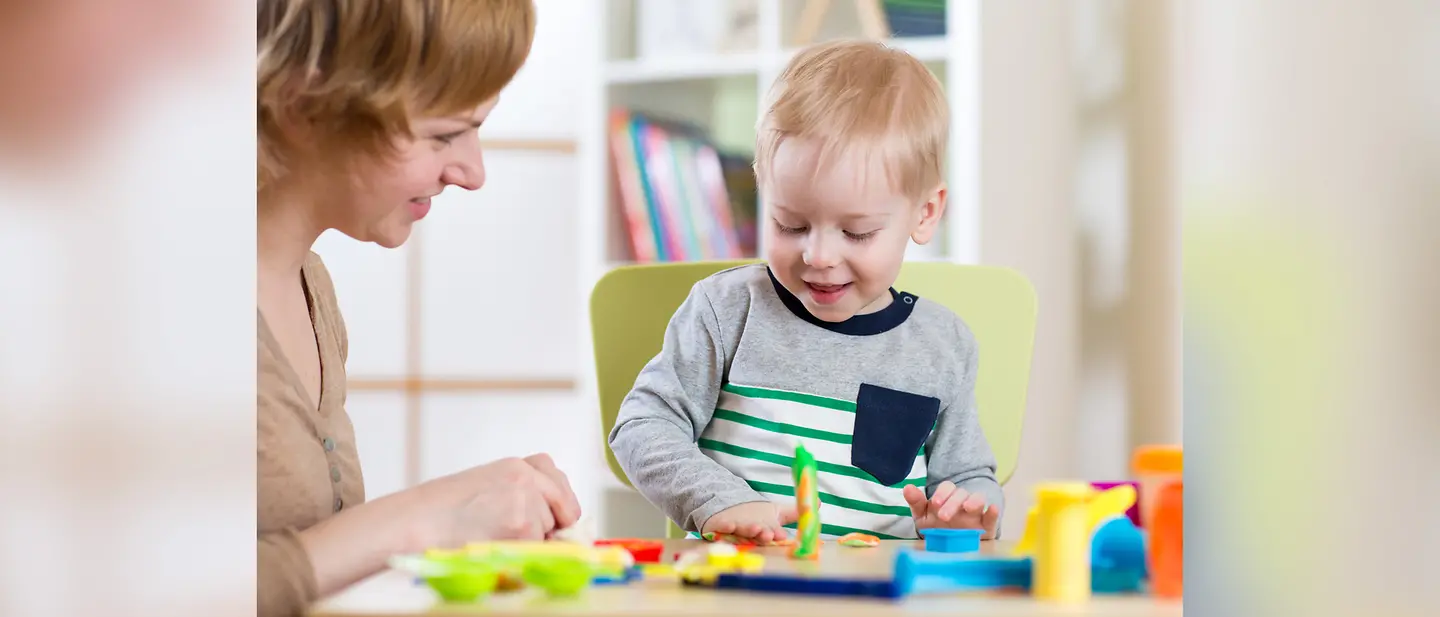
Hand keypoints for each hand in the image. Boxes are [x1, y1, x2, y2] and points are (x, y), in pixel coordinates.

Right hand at [418, 453, 582, 548]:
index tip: (560, 514)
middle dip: (555, 523)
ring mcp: (525, 499)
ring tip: (494, 535)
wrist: (418, 521)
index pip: (555, 476)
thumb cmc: (445, 510)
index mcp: (515, 465)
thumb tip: (558, 524)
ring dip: (532, 539)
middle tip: (529, 534)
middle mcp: (524, 476)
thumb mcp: (487, 487)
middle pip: (562, 505)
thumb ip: (521, 493)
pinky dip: (522, 552)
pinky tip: (494, 544)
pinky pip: (538, 546)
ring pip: (549, 529)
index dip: (560, 499)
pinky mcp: (522, 524)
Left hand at [701, 501, 797, 544]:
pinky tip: (728, 525)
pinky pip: (722, 528)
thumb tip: (818, 502)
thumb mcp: (777, 512)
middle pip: (758, 537)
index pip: (774, 534)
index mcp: (767, 533)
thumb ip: (795, 511)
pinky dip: (726, 527)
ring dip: (750, 531)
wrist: (732, 511)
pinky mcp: (721, 528)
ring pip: (743, 533)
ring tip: (756, 528)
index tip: (781, 535)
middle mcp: (752, 535)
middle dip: (764, 536)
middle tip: (768, 534)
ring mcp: (736, 532)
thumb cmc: (758, 516)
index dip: (777, 534)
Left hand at [904, 482, 999, 538]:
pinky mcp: (986, 527)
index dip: (942, 493)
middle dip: (953, 502)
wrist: (947, 547)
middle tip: (943, 516)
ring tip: (968, 508)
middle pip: (961, 494)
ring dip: (974, 501)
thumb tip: (907, 487)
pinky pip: (991, 517)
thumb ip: (916, 502)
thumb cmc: (935, 527)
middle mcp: (962, 502)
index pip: (948, 487)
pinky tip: (992, 509)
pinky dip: (993, 513)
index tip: (935, 503)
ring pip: (978, 500)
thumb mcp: (923, 516)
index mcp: (947, 497)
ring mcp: (975, 513)